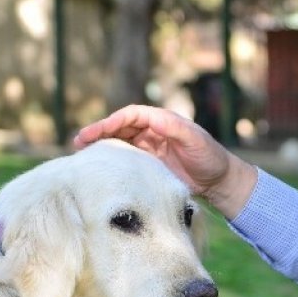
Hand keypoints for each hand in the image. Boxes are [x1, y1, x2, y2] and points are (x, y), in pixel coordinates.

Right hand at [73, 105, 256, 216]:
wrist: (218, 181)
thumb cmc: (210, 157)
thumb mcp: (195, 140)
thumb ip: (175, 128)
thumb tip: (153, 119)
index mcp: (162, 121)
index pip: (131, 115)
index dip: (112, 121)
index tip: (97, 131)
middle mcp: (152, 130)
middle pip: (120, 126)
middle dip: (99, 132)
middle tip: (79, 141)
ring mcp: (148, 147)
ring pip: (119, 141)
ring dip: (101, 145)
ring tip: (80, 152)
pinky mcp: (147, 164)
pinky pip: (125, 158)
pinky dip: (110, 159)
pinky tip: (97, 165)